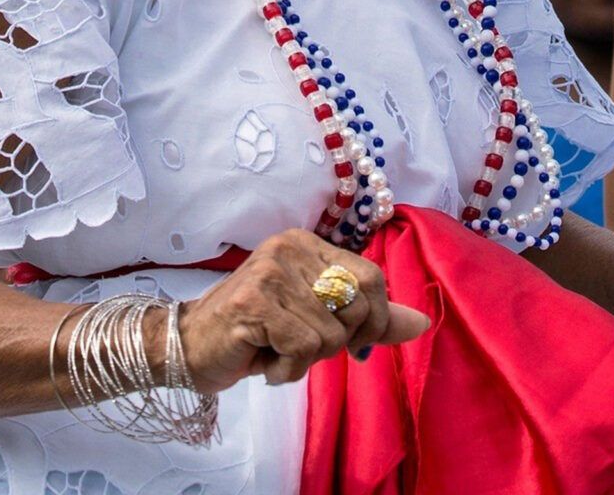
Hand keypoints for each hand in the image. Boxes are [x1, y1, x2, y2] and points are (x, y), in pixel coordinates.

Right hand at [177, 228, 428, 390]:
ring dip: (306, 361)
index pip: (372, 277)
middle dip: (340, 341)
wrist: (190, 346)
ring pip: (331, 333)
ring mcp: (271, 271)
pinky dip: (287, 369)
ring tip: (276, 350)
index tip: (349, 342)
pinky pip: (304, 348)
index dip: (373, 320)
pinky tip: (263, 360)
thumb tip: (423, 323)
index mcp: (306, 243)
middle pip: (357, 303)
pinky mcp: (256, 301)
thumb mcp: (316, 322)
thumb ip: (368, 320)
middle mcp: (289, 246)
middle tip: (303, 346)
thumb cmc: (257, 334)